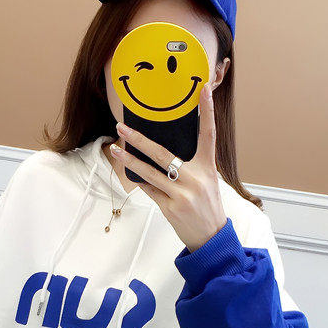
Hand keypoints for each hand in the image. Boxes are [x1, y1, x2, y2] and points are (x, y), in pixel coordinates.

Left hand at [110, 82, 227, 252]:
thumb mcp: (207, 181)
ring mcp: (182, 194)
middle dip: (140, 140)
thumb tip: (162, 151)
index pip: (208, 134)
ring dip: (129, 160)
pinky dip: (140, 181)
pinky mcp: (171, 208)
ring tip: (115, 150)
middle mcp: (195, 179)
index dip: (207, 112)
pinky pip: (150, 190)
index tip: (203, 90)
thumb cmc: (207, 206)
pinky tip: (130, 172)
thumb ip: (190, 166)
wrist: (211, 238)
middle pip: (163, 154)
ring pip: (149, 173)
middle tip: (123, 127)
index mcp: (207, 168)